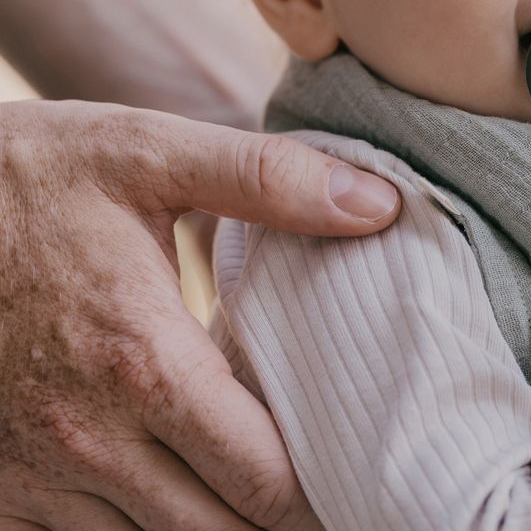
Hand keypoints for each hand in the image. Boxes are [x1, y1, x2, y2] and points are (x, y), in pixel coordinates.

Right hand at [0, 99, 400, 529]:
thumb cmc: (33, 174)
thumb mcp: (150, 153)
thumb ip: (269, 180)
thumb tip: (379, 205)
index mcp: (141, 361)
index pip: (262, 479)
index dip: (322, 487)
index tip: (359, 465)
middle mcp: (83, 439)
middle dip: (277, 516)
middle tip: (327, 483)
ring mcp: (27, 475)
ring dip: (212, 525)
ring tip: (258, 483)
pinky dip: (137, 529)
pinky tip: (173, 481)